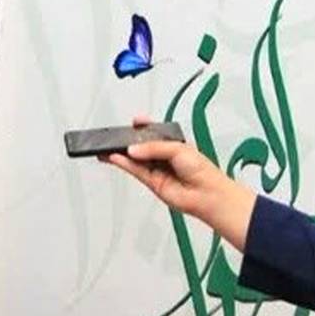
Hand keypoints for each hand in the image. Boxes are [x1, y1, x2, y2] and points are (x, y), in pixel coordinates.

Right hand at [103, 116, 255, 251]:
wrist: (207, 194)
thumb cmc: (202, 170)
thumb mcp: (177, 149)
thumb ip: (153, 148)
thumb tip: (134, 149)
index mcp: (173, 144)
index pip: (154, 133)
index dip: (143, 127)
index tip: (134, 122)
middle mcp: (164, 157)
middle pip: (141, 147)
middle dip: (128, 142)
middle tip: (115, 137)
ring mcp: (158, 170)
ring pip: (135, 160)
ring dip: (121, 154)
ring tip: (107, 148)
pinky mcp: (152, 183)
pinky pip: (135, 171)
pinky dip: (124, 164)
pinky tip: (115, 158)